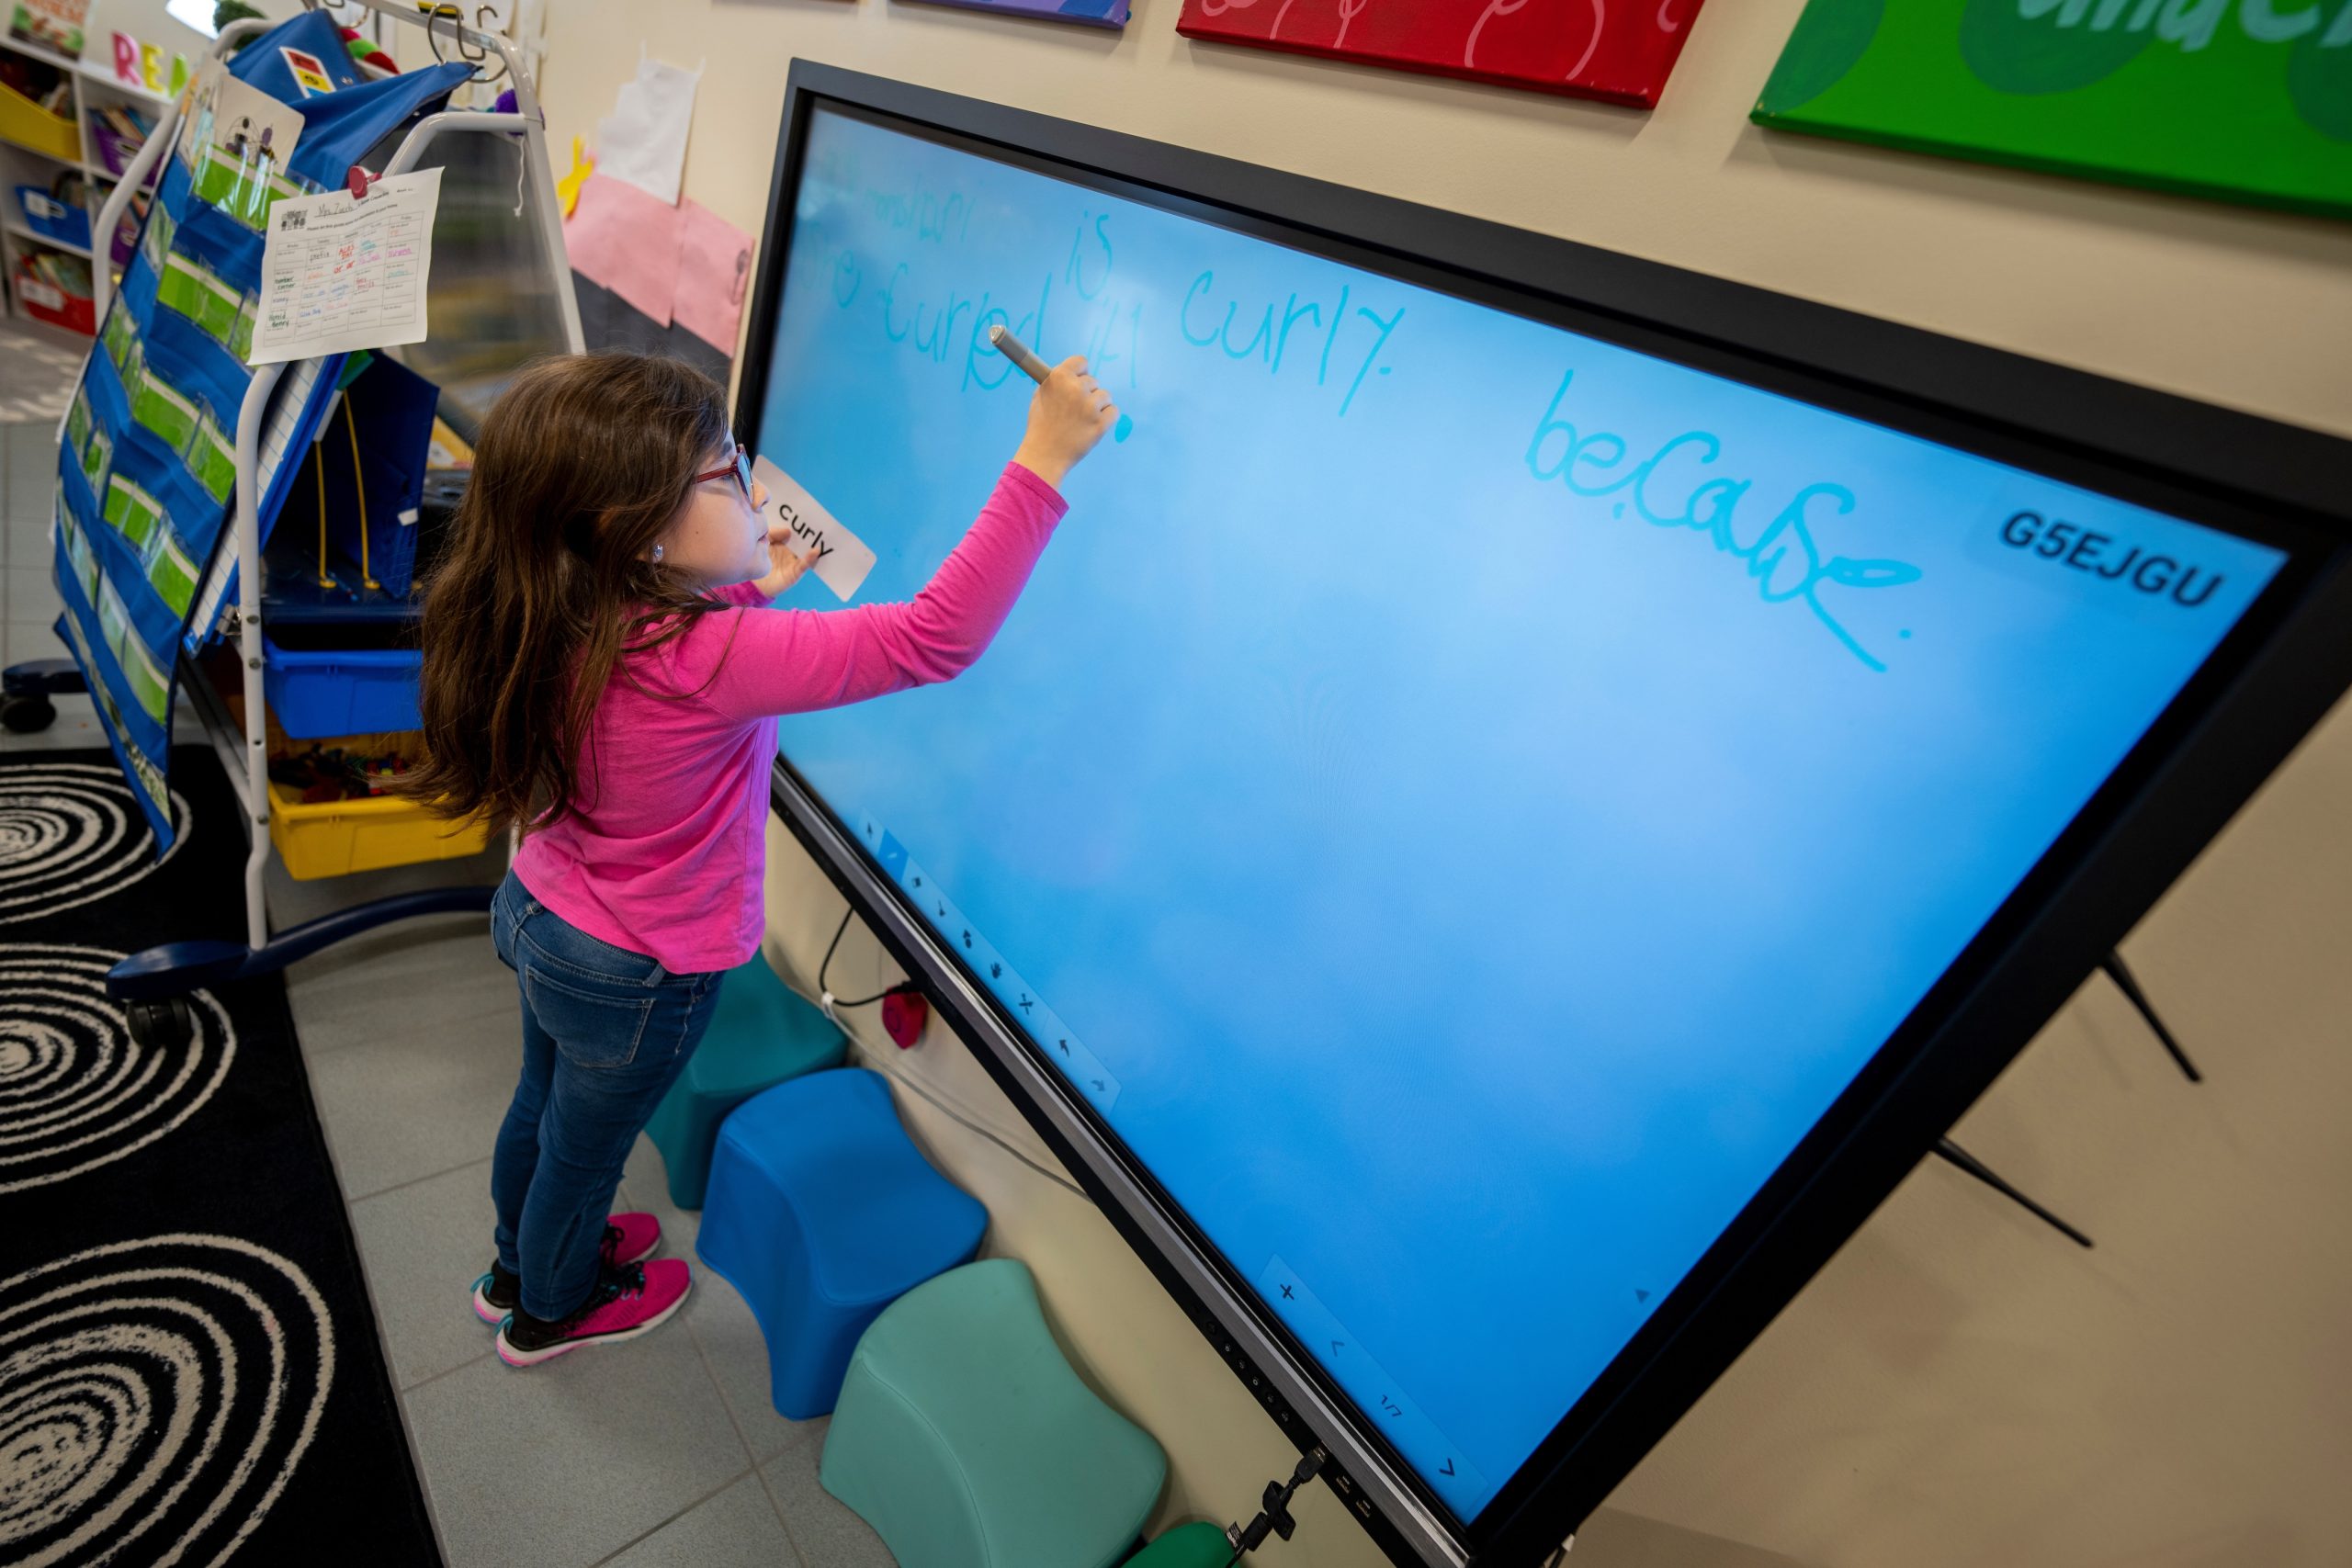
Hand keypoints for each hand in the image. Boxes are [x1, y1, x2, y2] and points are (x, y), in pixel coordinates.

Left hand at [751, 514, 822, 598]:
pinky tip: (815, 551)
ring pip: (806, 553)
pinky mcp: (794, 573)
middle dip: (810, 535)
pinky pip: (804, 565)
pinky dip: (810, 558)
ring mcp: (792, 562)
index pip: (793, 533)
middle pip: (802, 542)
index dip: (799, 527)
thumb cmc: (755, 559)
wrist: (750, 581)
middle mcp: (788, 552)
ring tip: (821, 538)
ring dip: (813, 546)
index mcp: (781, 543)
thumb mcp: (763, 540)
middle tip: (819, 526)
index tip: (807, 519)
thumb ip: (774, 533)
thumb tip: (789, 531)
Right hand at [1010, 356, 1116, 490]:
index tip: (1078, 383)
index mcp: (1059, 377)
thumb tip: (1075, 373)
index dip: (1080, 373)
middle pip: (1093, 381)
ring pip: (1105, 396)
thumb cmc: (1041, 425)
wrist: (1044, 455)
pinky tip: (1093, 426)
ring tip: (1083, 420)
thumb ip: (1058, 381)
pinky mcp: (1101, 423)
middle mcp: (1075, 388)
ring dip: (1098, 406)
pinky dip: (1107, 418)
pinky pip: (1114, 411)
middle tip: (1074, 411)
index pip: (1081, 362)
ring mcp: (1090, 406)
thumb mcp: (1041, 395)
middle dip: (1087, 394)